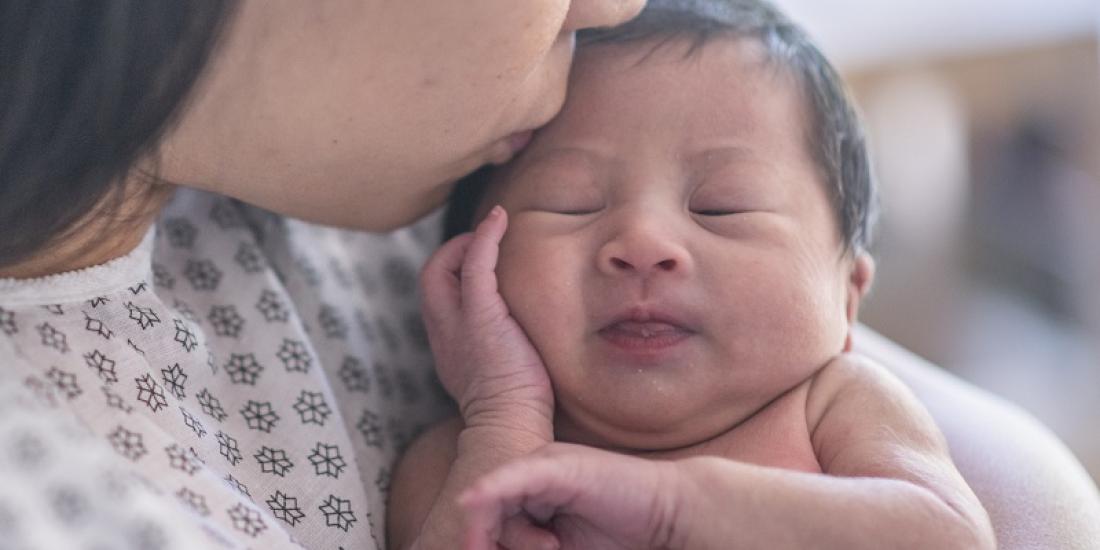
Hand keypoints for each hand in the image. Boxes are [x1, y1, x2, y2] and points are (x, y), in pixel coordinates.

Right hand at [420, 206, 553, 434]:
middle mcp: (445, 333)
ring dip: (467, 244)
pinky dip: (485, 237)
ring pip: (442, 268)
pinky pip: (476, 263)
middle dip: (452, 255)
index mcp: (449, 349)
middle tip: (484, 247)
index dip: (455, 278)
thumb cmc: (518, 411)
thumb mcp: (503, 379)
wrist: (510, 427)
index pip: (439, 301)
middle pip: (430, 279)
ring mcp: (458, 323)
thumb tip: (527, 343)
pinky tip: (501, 220)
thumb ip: (504, 355)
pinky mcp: (480, 314)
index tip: (484, 269)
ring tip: (493, 232)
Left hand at [458, 443, 687, 549]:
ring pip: (496, 499)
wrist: (667, 515)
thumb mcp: (558, 547)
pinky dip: (491, 490)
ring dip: (499, 535)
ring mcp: (544, 465)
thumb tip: (479, 549)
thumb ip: (531, 545)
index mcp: (531, 491)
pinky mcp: (558, 466)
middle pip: (486, 508)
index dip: (477, 542)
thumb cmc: (620, 534)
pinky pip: (515, 477)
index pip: (487, 516)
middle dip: (481, 540)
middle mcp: (532, 473)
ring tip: (543, 549)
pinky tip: (471, 502)